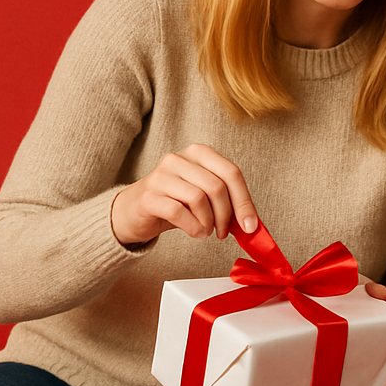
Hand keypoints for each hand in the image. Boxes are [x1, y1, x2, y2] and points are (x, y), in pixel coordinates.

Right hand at [109, 144, 258, 246]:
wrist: (134, 212)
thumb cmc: (174, 203)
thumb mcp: (203, 197)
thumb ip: (226, 203)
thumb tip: (251, 223)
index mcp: (198, 153)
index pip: (231, 173)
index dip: (244, 202)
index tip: (250, 226)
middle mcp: (178, 159)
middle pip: (217, 186)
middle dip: (226, 216)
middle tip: (224, 233)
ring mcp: (161, 175)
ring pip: (199, 198)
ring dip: (208, 223)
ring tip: (205, 231)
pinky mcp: (148, 196)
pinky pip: (179, 212)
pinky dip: (193, 227)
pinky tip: (195, 232)